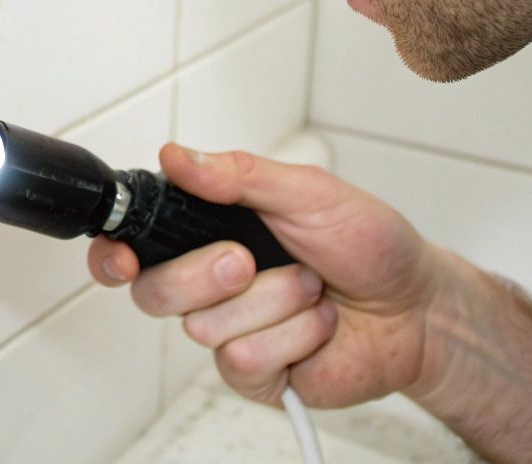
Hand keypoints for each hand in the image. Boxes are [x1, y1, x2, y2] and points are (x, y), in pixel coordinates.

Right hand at [88, 144, 454, 408]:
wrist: (417, 305)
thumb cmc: (368, 244)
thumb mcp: (306, 191)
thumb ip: (237, 174)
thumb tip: (175, 156)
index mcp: (211, 231)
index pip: (135, 245)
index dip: (115, 255)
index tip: (124, 256)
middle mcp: (212, 283)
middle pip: (155, 291)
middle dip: (204, 274)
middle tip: (249, 259)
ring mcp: (232, 331)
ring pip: (205, 326)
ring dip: (273, 301)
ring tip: (310, 287)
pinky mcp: (256, 374)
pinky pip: (243, 360)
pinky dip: (292, 336)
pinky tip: (316, 324)